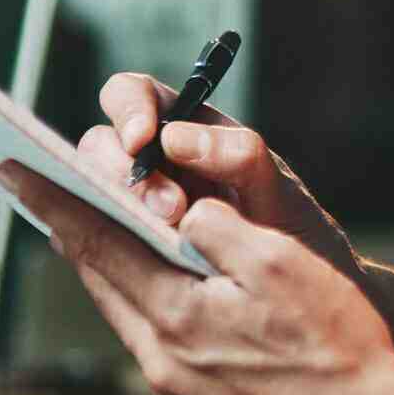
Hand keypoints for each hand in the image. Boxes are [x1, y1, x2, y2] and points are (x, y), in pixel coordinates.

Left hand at [0, 160, 393, 394]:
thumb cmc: (342, 347)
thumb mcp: (283, 262)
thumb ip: (219, 229)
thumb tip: (186, 215)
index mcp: (175, 318)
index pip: (98, 247)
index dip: (55, 203)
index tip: (14, 173)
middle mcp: (165, 369)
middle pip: (111, 293)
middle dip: (88, 246)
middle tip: (65, 209)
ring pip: (147, 334)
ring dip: (140, 293)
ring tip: (146, 264)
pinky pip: (183, 375)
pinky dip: (186, 342)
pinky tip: (222, 337)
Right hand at [81, 73, 359, 280]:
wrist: (298, 298)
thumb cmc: (292, 232)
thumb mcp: (279, 194)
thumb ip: (240, 157)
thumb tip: (174, 137)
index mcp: (189, 131)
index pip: (135, 96)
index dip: (127, 109)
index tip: (142, 140)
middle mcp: (155, 164)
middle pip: (101, 145)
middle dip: (125, 171)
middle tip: (171, 209)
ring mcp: (138, 206)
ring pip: (94, 190)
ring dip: (118, 207)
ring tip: (169, 231)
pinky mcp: (126, 246)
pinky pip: (96, 234)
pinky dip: (104, 238)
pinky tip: (137, 256)